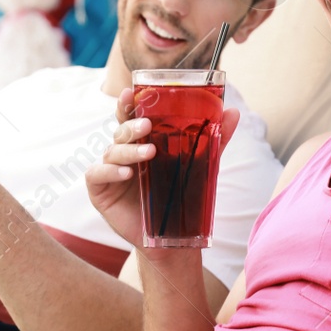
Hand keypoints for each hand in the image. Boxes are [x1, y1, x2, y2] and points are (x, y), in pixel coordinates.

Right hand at [86, 88, 240, 248]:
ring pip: (111, 151)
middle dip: (131, 126)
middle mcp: (122, 152)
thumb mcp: (199, 165)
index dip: (128, 103)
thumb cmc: (178, 196)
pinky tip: (125, 173)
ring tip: (148, 155)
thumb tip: (233, 112)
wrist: (169, 237)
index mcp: (141, 142)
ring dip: (128, 150)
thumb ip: (213, 140)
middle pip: (120, 131)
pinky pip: (97, 174)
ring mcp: (109, 170)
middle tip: (147, 126)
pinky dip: (109, 171)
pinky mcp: (99, 190)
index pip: (131, 117)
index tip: (130, 92)